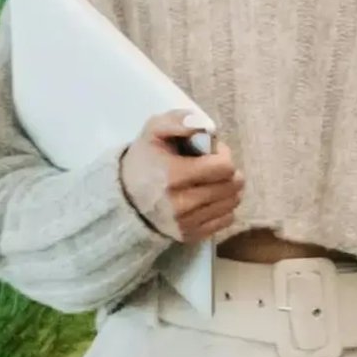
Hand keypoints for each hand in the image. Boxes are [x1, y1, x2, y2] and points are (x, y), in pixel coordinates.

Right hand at [118, 111, 242, 243]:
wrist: (124, 197)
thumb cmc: (145, 159)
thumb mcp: (154, 131)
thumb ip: (179, 120)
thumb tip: (207, 128)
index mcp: (172, 175)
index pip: (225, 167)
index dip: (223, 155)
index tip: (212, 151)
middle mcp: (180, 203)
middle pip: (232, 186)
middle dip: (229, 172)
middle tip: (213, 166)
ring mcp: (185, 223)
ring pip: (232, 203)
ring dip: (228, 189)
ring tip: (211, 181)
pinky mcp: (190, 236)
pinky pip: (226, 220)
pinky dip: (223, 207)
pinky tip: (208, 198)